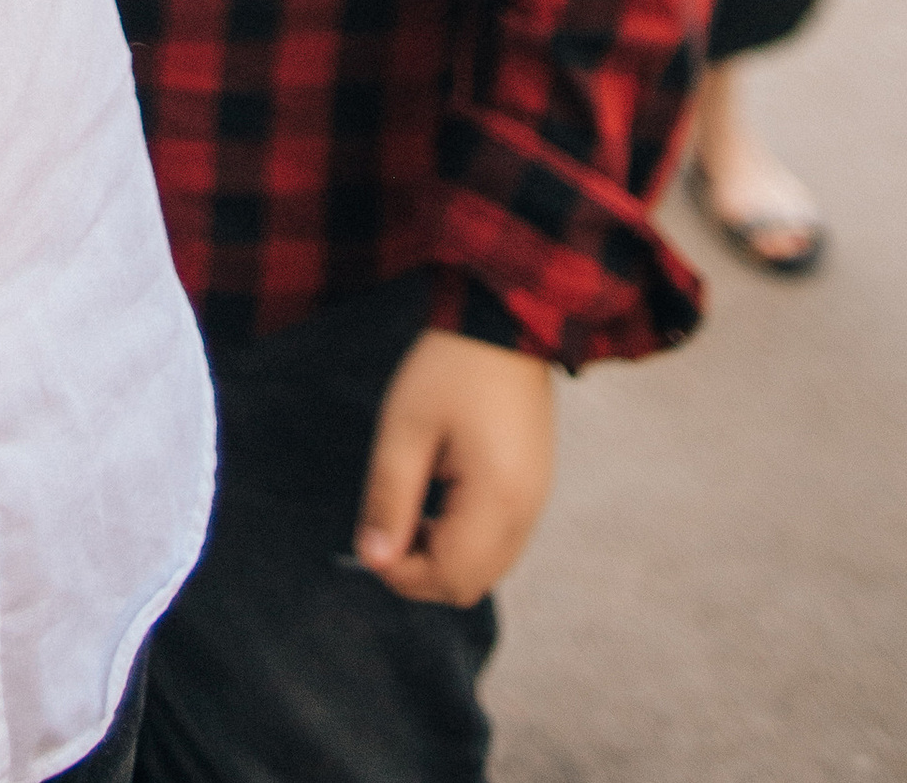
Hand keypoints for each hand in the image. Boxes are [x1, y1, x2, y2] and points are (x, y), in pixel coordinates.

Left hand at [354, 329, 556, 605]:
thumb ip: (389, 498)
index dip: (403, 574)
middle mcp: (526, 513)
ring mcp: (536, 502)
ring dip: (443, 556)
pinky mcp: (533, 488)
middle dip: (422, 571)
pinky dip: (465, 538)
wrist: (503, 322)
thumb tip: (373, 560)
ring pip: (486, 567)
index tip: (370, 542)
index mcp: (498, 500)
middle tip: (388, 528)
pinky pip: (499, 541)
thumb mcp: (405, 428)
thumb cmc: (450, 368)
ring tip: (413, 508)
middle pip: (470, 583)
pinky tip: (440, 497)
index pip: (451, 578)